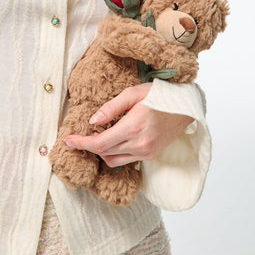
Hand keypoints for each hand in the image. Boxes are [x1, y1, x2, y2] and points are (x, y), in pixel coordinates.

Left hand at [64, 84, 193, 167]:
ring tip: (100, 134)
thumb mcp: (133, 93)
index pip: (99, 144)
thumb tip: (92, 121)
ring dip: (102, 151)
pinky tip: (114, 139)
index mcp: (133, 128)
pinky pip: (126, 160)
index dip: (81, 144)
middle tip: (83, 132)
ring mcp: (147, 153)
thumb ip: (111, 108)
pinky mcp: (151, 156)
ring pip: (113, 161)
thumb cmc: (160, 95)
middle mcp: (140, 145)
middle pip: (103, 153)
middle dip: (89, 145)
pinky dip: (115, 153)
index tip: (68, 140)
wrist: (186, 106)